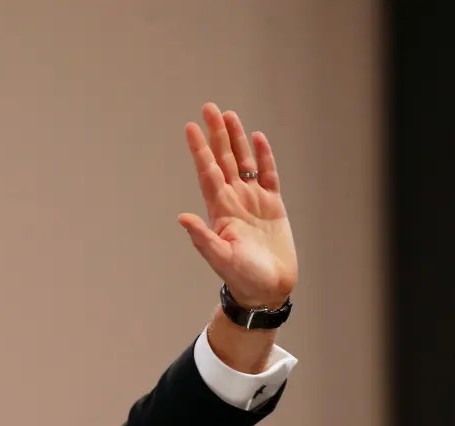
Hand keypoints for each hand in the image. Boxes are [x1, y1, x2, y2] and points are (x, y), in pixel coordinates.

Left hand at [179, 103, 297, 309]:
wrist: (268, 287)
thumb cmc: (243, 277)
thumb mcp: (221, 258)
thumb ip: (203, 238)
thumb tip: (182, 217)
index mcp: (219, 210)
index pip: (207, 172)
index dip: (199, 150)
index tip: (190, 127)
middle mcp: (234, 200)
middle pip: (223, 159)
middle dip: (215, 135)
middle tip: (208, 108)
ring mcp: (253, 201)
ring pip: (244, 162)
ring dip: (236, 140)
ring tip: (228, 115)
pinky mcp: (272, 205)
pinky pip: (268, 174)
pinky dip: (264, 156)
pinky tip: (258, 138)